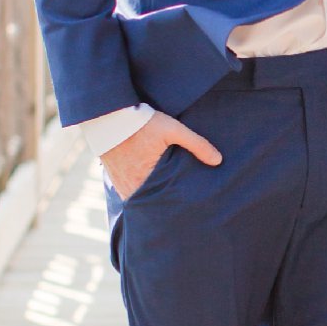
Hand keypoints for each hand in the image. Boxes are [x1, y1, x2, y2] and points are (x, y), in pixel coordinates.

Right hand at [102, 112, 221, 200]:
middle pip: (150, 205)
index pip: (163, 205)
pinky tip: (151, 191)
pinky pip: (129, 192)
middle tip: (181, 212)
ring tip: (168, 203)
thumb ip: (196, 144)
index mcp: (144, 181)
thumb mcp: (172, 129)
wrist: (108, 114)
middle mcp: (130, 187)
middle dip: (164, 207)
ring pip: (139, 200)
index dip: (175, 208)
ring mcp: (120, 184)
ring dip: (151, 201)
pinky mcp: (114, 177)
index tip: (188, 211)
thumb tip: (218, 160)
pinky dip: (140, 193)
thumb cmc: (141, 122)